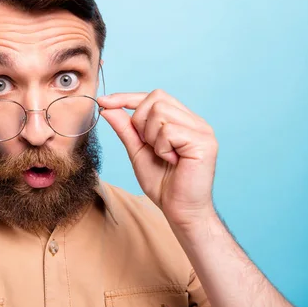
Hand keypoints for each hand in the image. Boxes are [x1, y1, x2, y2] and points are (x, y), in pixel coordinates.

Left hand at [98, 90, 217, 227]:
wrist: (180, 210)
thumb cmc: (163, 184)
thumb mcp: (137, 151)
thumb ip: (125, 129)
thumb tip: (108, 107)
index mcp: (181, 120)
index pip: (153, 96)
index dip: (127, 97)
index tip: (103, 101)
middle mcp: (194, 121)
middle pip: (156, 99)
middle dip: (141, 122)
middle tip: (149, 146)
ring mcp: (202, 130)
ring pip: (160, 112)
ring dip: (152, 137)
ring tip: (163, 156)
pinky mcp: (204, 142)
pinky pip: (169, 131)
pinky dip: (162, 147)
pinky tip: (172, 161)